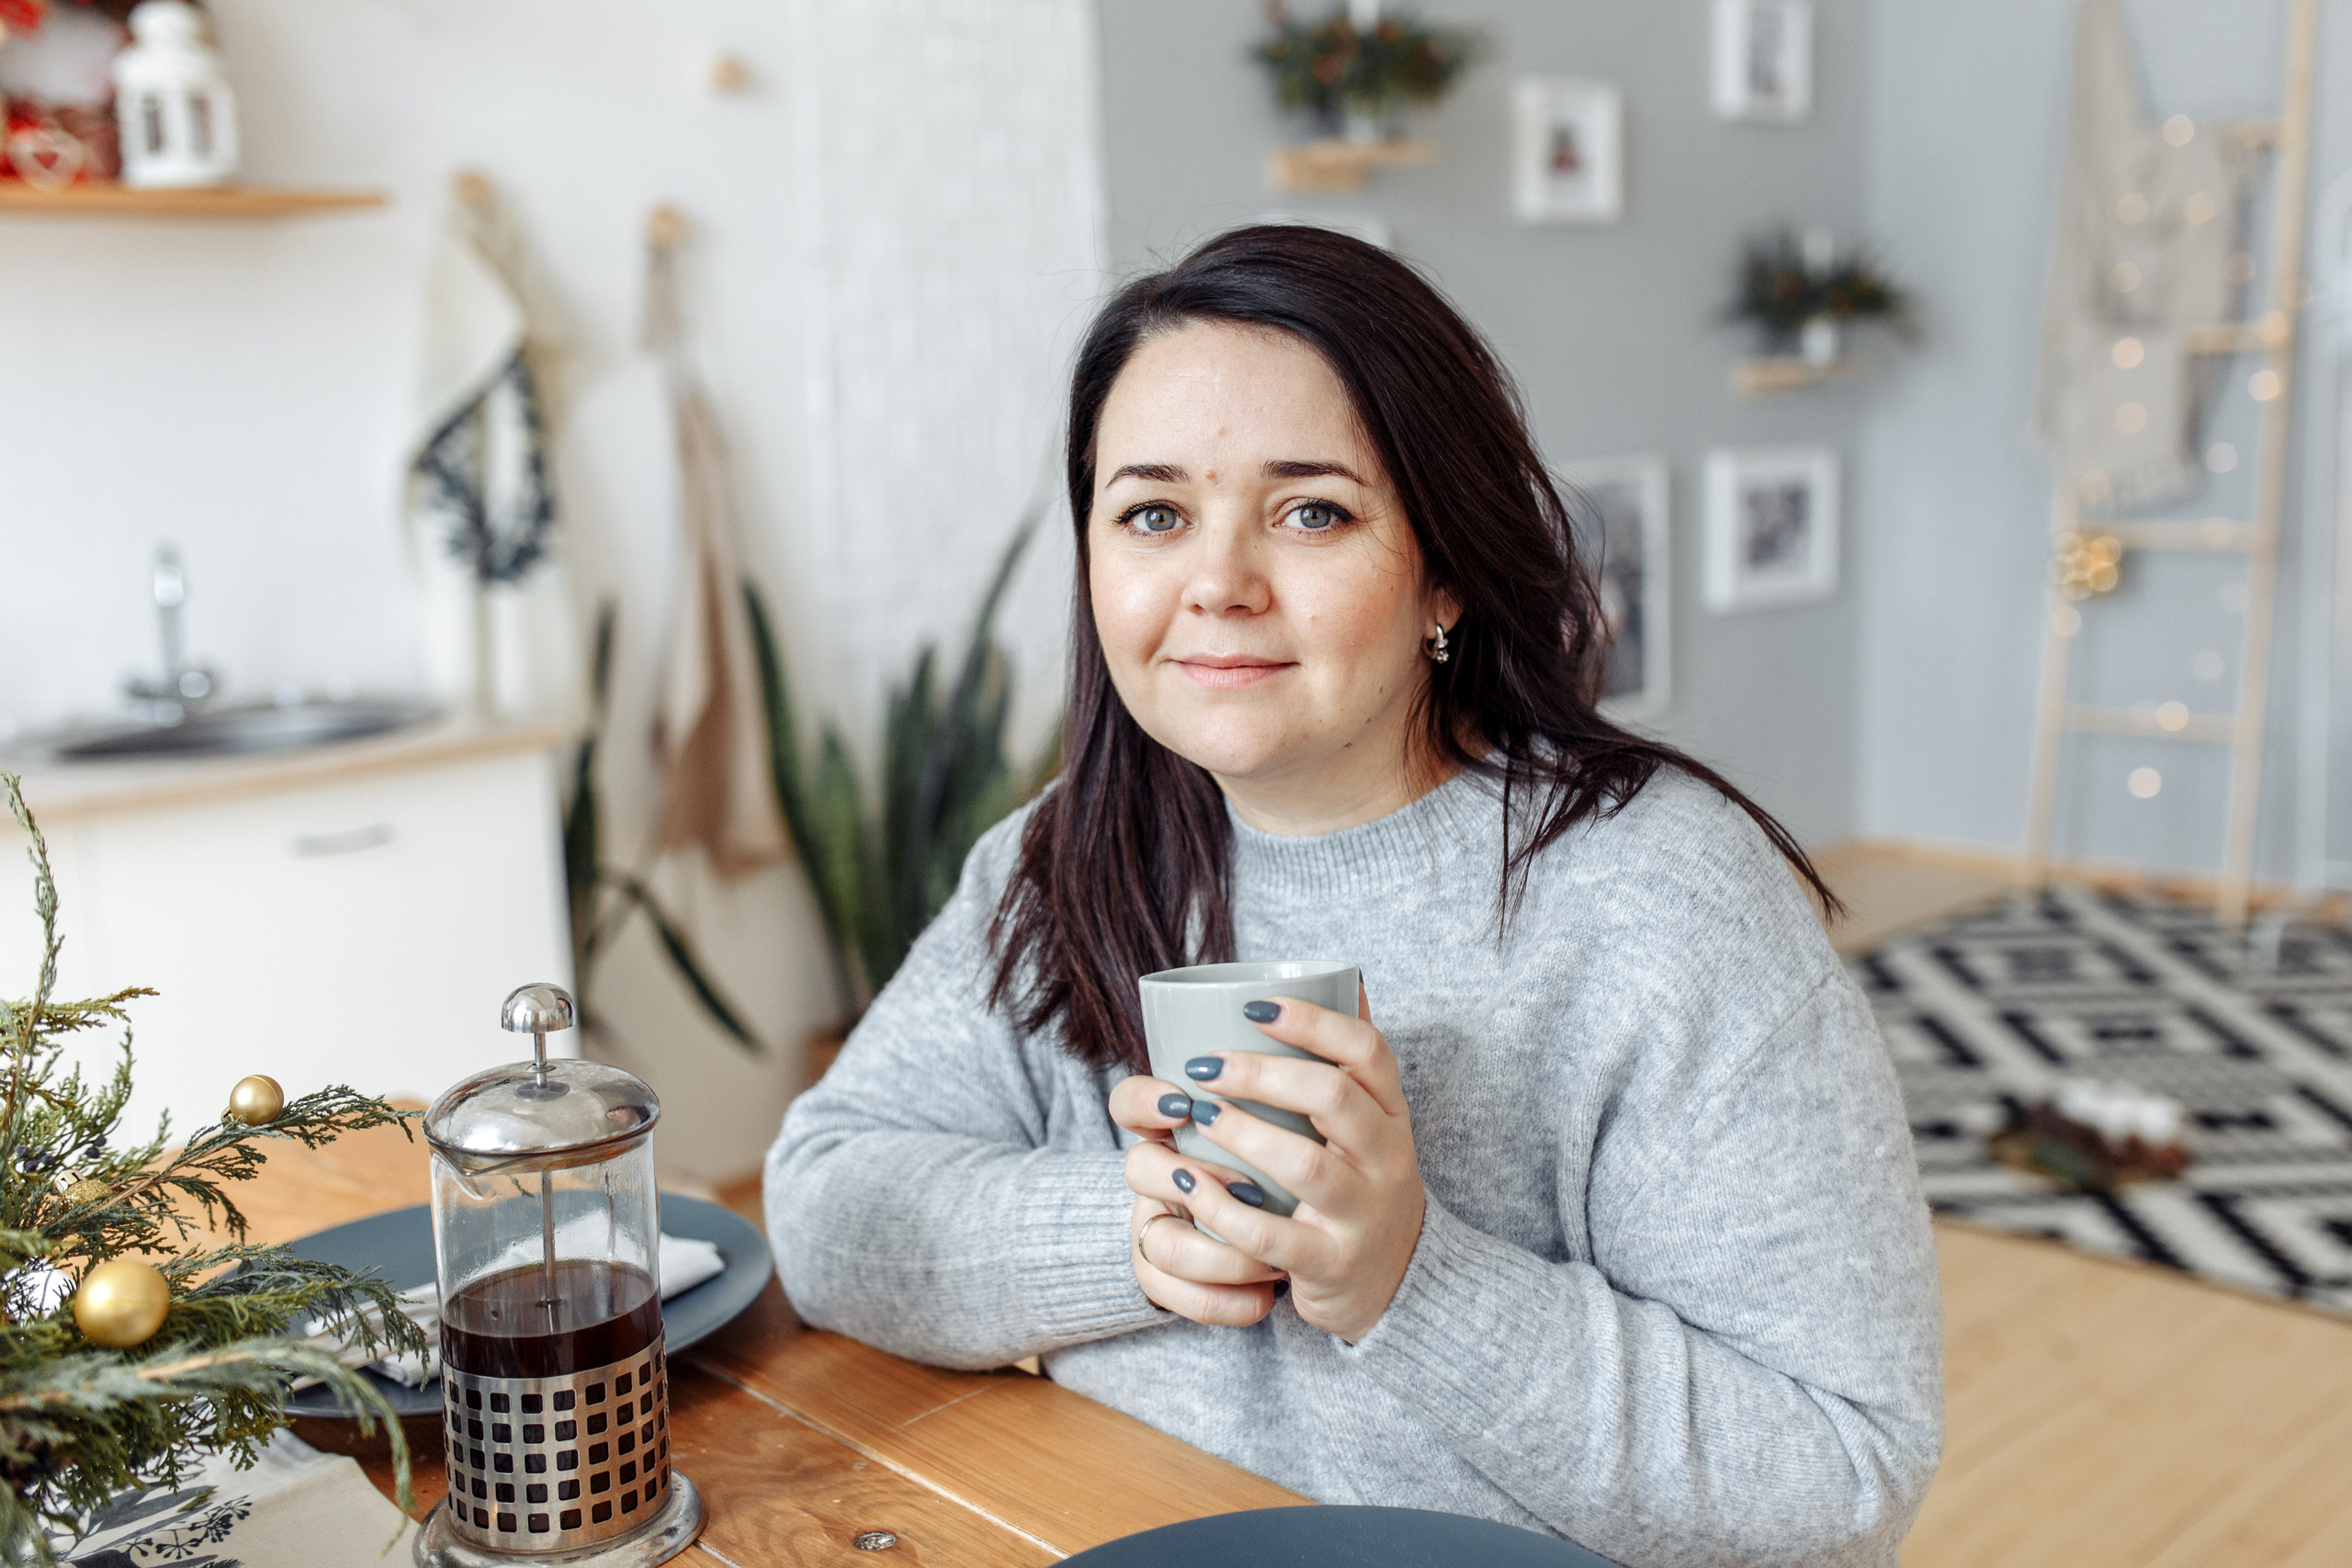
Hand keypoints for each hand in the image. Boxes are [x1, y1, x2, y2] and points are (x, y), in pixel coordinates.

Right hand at [1109, 1075, 1286, 1324]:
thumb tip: (1349, 1023)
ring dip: (1227, 1254)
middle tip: (1255, 1192)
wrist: (1262, 1249)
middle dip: (1202, 1181)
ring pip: (1167, 1246)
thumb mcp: (1279, 1123)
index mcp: (1176, 1129)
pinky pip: (1191, 1300)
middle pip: (1139, 1169)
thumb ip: (1295, 1081)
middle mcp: (1160, 1177)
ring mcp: (1161, 1231)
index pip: (1131, 1102)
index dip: (1145, 1102)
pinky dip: (1234, 1301)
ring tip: (1276, 1260)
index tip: (1184, 1104)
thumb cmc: (1278, 1169)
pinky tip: (1268, 1298)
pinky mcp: (1172, 1284)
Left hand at [1121, 983, 1424, 1343]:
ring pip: (1305, 1164)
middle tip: (1204, 1065)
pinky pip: (1273, 1237)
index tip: (1254, 1006)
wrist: (1402, 1286)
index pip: (1367, 1051)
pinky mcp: (1332, 1265)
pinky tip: (1191, 1185)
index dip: (1312, 1021)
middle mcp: (1387, 1159)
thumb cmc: (1365, 1187)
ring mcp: (1363, 1214)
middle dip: (1261, 1073)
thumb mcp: (1374, 1126)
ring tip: (1196, 1113)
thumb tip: (1342, 978)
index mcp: (1392, 1114)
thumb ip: (1352, 1065)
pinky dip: (1225, 1209)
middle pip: (1332, 1096)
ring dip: (1241, 1132)